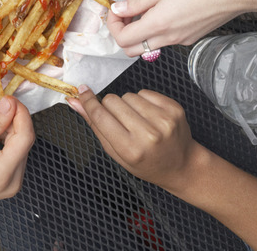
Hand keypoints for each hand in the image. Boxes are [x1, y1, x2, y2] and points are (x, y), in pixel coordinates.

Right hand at [0, 97, 33, 218]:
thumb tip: (9, 105)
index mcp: (3, 174)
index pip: (26, 136)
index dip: (19, 113)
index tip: (6, 99)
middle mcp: (13, 180)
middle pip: (23, 139)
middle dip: (8, 118)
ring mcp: (12, 181)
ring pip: (18, 144)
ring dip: (4, 127)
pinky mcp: (7, 179)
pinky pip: (12, 152)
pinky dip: (2, 138)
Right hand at [68, 87, 197, 192]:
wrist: (181, 165)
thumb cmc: (146, 162)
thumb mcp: (116, 152)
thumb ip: (95, 125)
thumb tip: (75, 102)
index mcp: (130, 149)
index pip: (101, 116)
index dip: (88, 101)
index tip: (82, 91)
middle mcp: (148, 134)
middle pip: (112, 101)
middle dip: (110, 107)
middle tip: (120, 121)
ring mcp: (164, 120)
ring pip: (128, 95)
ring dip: (128, 105)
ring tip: (137, 121)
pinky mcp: (174, 108)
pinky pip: (145, 92)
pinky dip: (143, 101)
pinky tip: (149, 116)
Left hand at [107, 0, 249, 54]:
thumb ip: (138, 1)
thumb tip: (117, 9)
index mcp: (158, 24)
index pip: (122, 40)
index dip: (112, 25)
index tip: (115, 9)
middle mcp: (168, 39)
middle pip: (132, 50)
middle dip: (122, 33)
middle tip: (125, 12)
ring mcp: (181, 41)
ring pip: (148, 46)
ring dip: (139, 31)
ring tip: (145, 7)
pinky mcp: (191, 38)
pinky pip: (165, 40)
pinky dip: (156, 29)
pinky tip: (164, 9)